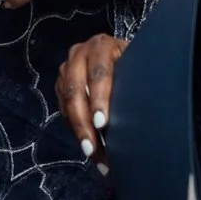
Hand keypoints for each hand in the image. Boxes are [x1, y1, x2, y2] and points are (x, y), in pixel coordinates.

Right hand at [54, 35, 128, 163]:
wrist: (118, 54)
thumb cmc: (132, 63)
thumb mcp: (136, 65)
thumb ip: (134, 82)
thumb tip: (140, 116)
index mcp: (102, 46)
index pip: (99, 73)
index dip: (99, 100)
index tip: (103, 124)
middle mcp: (79, 54)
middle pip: (76, 90)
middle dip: (83, 122)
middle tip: (92, 148)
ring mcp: (67, 68)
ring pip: (67, 102)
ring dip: (78, 130)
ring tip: (91, 153)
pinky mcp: (61, 84)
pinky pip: (63, 109)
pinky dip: (74, 129)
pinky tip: (87, 145)